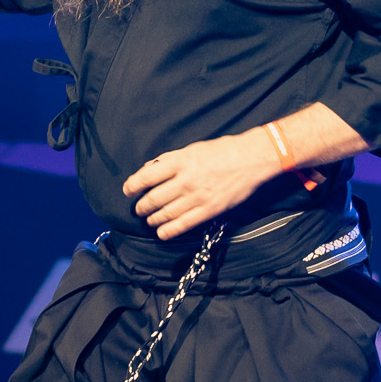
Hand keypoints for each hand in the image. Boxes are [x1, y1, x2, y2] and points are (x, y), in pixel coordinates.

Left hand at [122, 133, 280, 240]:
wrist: (252, 159)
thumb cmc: (222, 151)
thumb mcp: (193, 149)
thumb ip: (170, 159)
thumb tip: (149, 168)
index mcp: (180, 161)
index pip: (146, 177)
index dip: (132, 186)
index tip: (128, 191)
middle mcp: (185, 180)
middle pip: (153, 199)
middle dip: (141, 207)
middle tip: (139, 209)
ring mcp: (197, 197)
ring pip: (165, 214)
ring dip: (153, 219)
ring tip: (150, 220)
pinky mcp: (209, 210)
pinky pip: (183, 224)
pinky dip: (168, 231)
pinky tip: (162, 232)